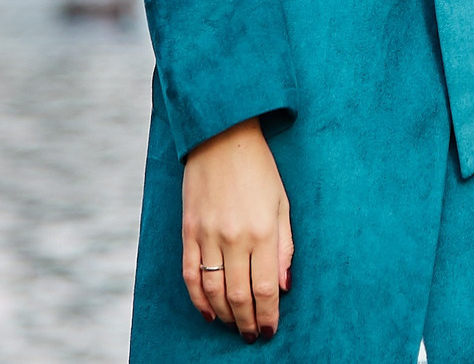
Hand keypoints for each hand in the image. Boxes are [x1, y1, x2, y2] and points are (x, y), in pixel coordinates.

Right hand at [183, 118, 291, 337]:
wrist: (221, 138)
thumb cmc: (259, 170)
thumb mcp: (283, 203)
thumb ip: (285, 246)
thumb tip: (284, 286)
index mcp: (264, 230)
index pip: (266, 287)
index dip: (267, 315)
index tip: (269, 331)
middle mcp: (235, 237)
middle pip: (239, 295)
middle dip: (246, 321)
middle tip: (251, 336)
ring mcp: (208, 235)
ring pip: (214, 290)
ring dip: (224, 315)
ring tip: (233, 326)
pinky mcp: (188, 232)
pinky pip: (191, 274)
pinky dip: (198, 299)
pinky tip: (208, 312)